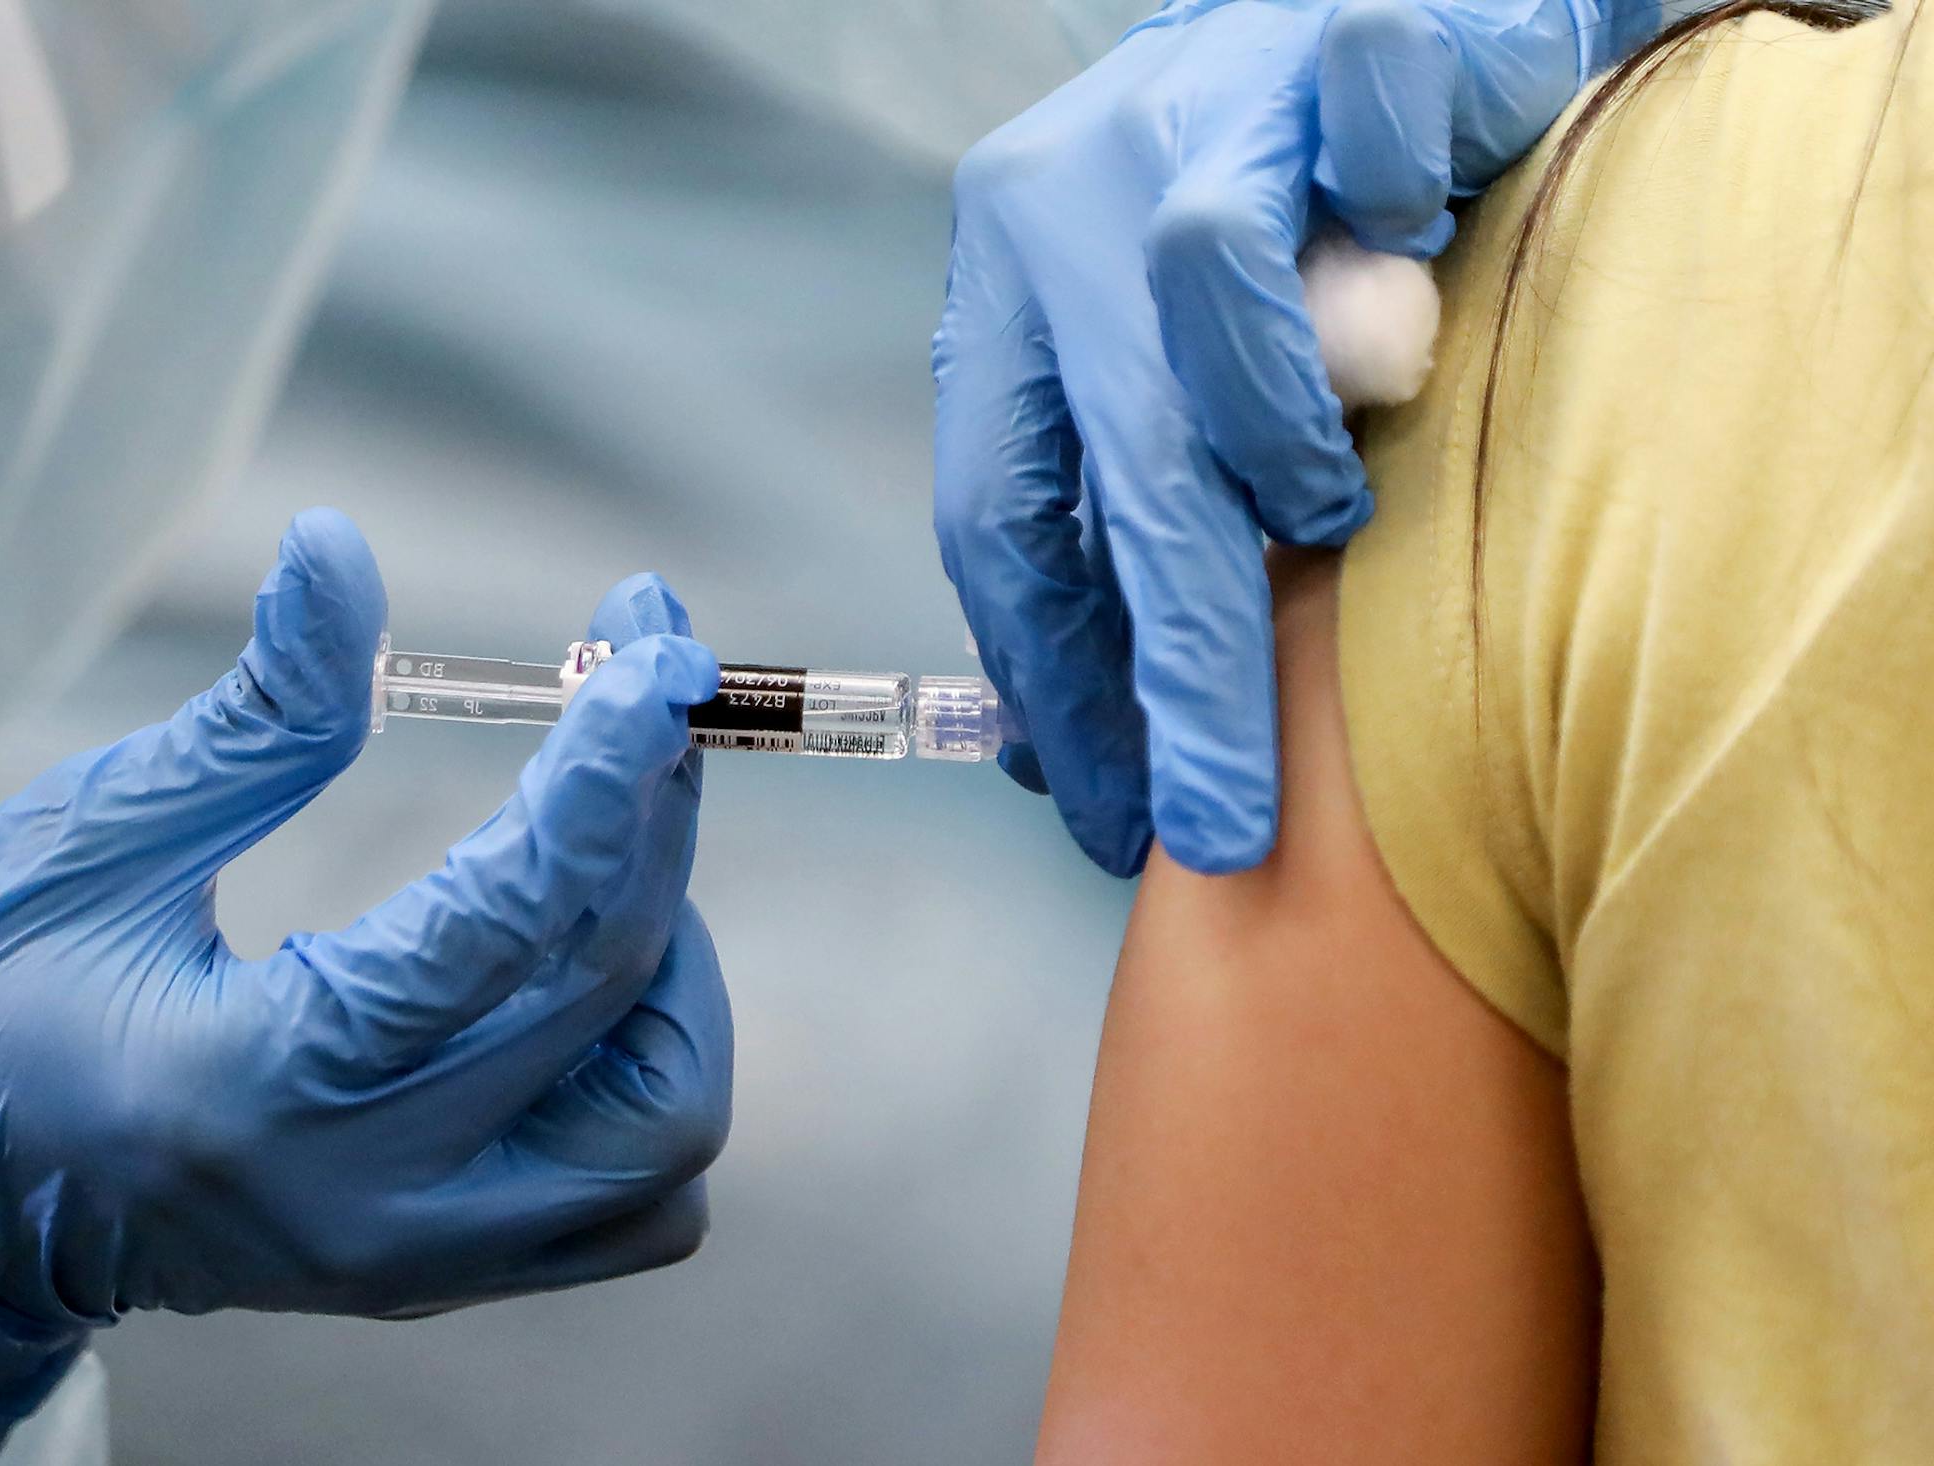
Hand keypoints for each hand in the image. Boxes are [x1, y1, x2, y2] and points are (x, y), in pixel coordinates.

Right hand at [0, 511, 732, 1465]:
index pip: (504, 923)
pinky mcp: (443, 1272)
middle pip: (615, 1000)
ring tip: (602, 847)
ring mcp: (416, 1259)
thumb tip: (342, 549)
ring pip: (664, 1135)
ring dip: (676, 964)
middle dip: (657, 818)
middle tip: (645, 691)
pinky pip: (638, 1202)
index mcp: (252, 1086)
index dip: (603, 771)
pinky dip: (654, 1069)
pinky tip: (587, 970)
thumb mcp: (94, 837)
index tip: (654, 652)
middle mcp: (365, 1200)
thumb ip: (254, 715)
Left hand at [933, 0, 1645, 873]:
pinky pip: (1370, 139)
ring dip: (1280, 442)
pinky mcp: (1334, 37)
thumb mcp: (1159, 380)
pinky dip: (1398, 219)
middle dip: (1171, 668)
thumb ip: (1127, 521)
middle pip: (1106, 454)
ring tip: (1330, 512)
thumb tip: (1090, 732)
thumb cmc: (1271, 237)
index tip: (1108, 809)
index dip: (1052, 680)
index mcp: (1008, 291)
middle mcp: (1071, 194)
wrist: (1361, 22)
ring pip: (1205, 289)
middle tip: (1221, 818)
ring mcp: (1199, 105)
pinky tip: (1420, 263)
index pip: (998, 514)